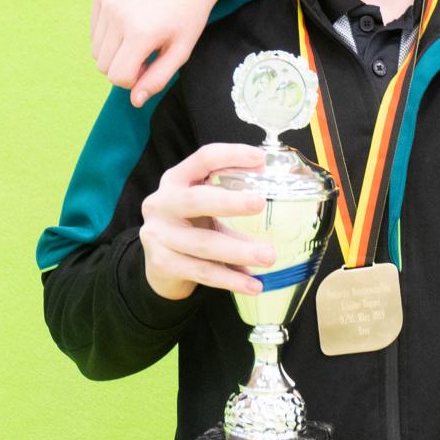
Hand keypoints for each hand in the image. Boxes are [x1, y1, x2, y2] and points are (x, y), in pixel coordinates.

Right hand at [92, 0, 225, 107]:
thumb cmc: (189, 16)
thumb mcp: (181, 51)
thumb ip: (158, 79)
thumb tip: (135, 101)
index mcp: (140, 32)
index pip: (118, 77)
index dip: (134, 79)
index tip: (150, 66)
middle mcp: (118, 16)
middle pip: (104, 66)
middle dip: (124, 67)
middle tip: (147, 52)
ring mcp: (106, 3)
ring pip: (96, 50)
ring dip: (115, 52)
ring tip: (140, 37)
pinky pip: (95, 31)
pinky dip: (109, 35)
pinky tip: (131, 22)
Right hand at [140, 144, 273, 300]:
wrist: (160, 262)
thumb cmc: (191, 223)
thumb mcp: (206, 205)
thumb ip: (234, 199)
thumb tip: (282, 199)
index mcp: (176, 179)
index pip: (203, 159)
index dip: (231, 155)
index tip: (261, 159)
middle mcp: (162, 203)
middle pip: (196, 200)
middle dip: (229, 202)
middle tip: (260, 203)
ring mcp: (158, 235)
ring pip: (203, 243)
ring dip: (238, 251)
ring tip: (268, 256)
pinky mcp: (162, 263)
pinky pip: (202, 271)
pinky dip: (230, 279)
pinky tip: (253, 284)